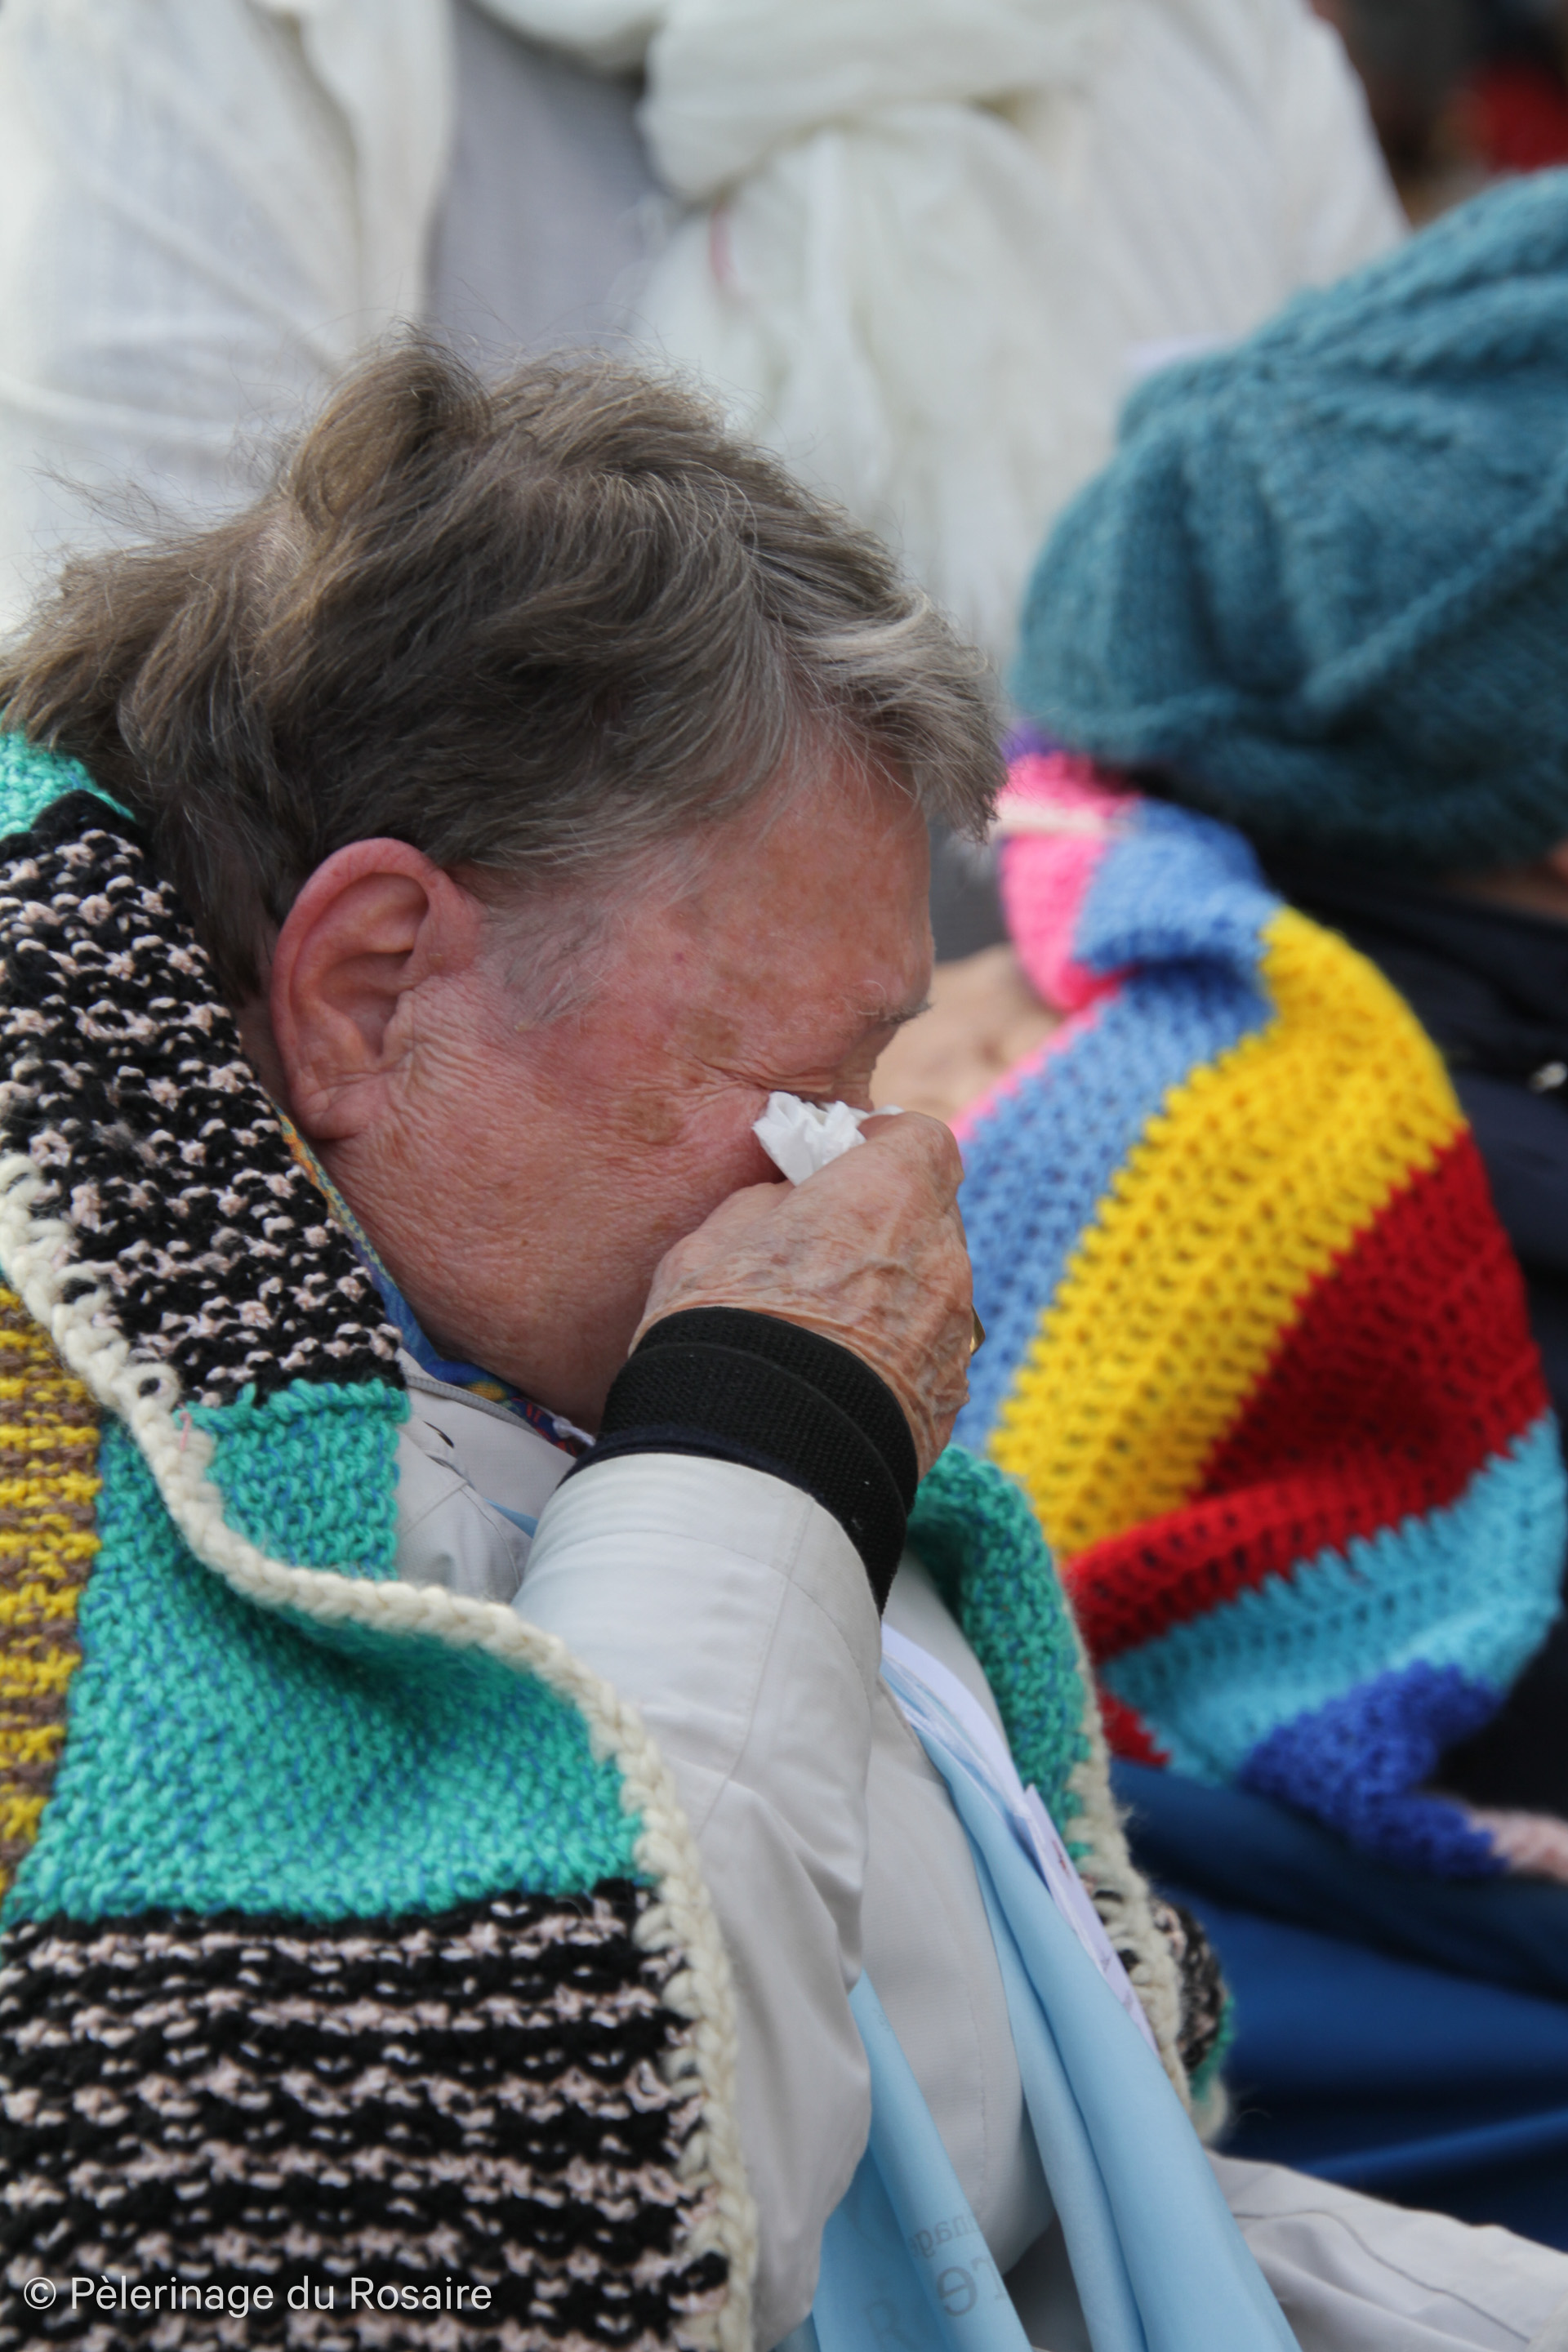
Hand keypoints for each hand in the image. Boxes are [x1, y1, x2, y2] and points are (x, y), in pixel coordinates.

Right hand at [636, 1112, 971, 1476]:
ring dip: (894, 1291)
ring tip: (826, 1329)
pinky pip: (930, 1352)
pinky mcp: (950, 1397)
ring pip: (934, 1286)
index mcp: (885, 1196)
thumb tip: (791, 1204)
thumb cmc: (722, 1336)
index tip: (844, 1161)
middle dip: (887, 1221)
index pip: (923, 1138)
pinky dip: (898, 1354)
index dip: (883, 1144)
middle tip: (825, 1250)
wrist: (754, 1461)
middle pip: (931, 1214)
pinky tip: (843, 1380)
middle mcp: (938, 1256)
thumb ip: (769, 1204)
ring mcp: (953, 1330)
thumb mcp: (710, 1241)